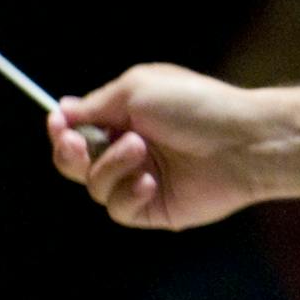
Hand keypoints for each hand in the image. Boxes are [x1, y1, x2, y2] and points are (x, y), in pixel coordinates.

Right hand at [48, 63, 299, 230]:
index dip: (61, 129)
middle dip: (69, 154)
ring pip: (94, 185)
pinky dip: (128, 194)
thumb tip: (61, 110)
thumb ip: (97, 105)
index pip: (78, 129)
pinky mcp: (153, 209)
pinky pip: (118, 210)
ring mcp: (140, 179)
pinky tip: (150, 182)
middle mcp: (130, 149)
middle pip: (74, 162)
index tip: (58, 124)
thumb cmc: (194, 106)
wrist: (241, 142)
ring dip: (110, 166)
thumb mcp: (138, 90)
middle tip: (78, 144)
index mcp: (126, 117)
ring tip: (141, 150)